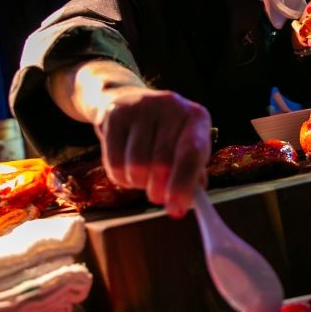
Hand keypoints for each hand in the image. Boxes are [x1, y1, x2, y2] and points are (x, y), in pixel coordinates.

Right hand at [92, 86, 211, 218]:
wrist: (128, 101)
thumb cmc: (164, 135)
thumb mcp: (184, 148)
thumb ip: (191, 175)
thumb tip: (184, 203)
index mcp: (196, 117)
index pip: (192, 153)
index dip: (183, 185)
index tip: (175, 210)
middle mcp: (171, 105)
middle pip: (162, 162)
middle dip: (158, 190)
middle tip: (157, 197)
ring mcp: (142, 106)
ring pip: (136, 164)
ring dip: (138, 183)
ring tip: (142, 177)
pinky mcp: (116, 112)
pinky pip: (114, 161)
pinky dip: (120, 177)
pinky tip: (126, 171)